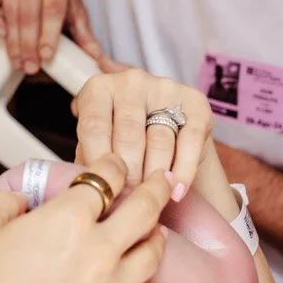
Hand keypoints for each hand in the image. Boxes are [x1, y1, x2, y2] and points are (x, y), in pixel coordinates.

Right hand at [0, 0, 105, 73]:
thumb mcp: (71, 6)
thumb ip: (83, 32)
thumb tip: (96, 57)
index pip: (53, 9)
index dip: (49, 34)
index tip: (46, 55)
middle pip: (30, 14)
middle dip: (29, 45)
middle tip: (29, 67)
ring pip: (11, 13)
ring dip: (13, 41)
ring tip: (17, 61)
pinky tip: (1, 35)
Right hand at [0, 155, 173, 282]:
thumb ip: (4, 202)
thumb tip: (22, 200)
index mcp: (68, 219)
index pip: (104, 178)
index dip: (112, 165)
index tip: (113, 166)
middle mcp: (101, 249)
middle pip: (144, 209)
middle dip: (156, 189)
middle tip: (162, 181)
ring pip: (153, 252)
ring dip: (157, 236)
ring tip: (157, 231)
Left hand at [72, 69, 212, 188]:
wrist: (165, 130)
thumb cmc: (120, 142)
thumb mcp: (98, 145)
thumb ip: (89, 160)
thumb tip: (86, 186)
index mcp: (99, 88)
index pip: (94, 127)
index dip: (99, 163)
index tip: (104, 191)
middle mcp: (131, 81)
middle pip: (128, 135)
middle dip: (128, 175)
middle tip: (129, 200)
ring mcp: (164, 88)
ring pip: (159, 141)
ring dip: (155, 177)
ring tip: (150, 199)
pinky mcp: (195, 102)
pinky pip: (190, 140)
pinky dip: (183, 171)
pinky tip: (176, 191)